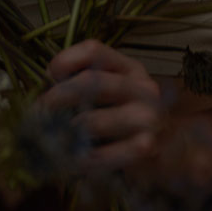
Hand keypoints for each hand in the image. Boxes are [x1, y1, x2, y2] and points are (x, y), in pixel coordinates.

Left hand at [40, 39, 161, 171]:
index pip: (95, 49)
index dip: (66, 59)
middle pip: (92, 81)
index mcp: (131, 68)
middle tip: (38, 112)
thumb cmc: (131, 120)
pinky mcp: (147, 149)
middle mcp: (143, 87)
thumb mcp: (114, 94)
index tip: (49, 75)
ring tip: (50, 138)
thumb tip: (47, 81)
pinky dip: (80, 159)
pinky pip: (102, 155)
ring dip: (64, 131)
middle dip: (58, 96)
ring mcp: (148, 118)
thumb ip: (86, 83)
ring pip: (93, 120)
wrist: (173, 153)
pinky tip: (71, 160)